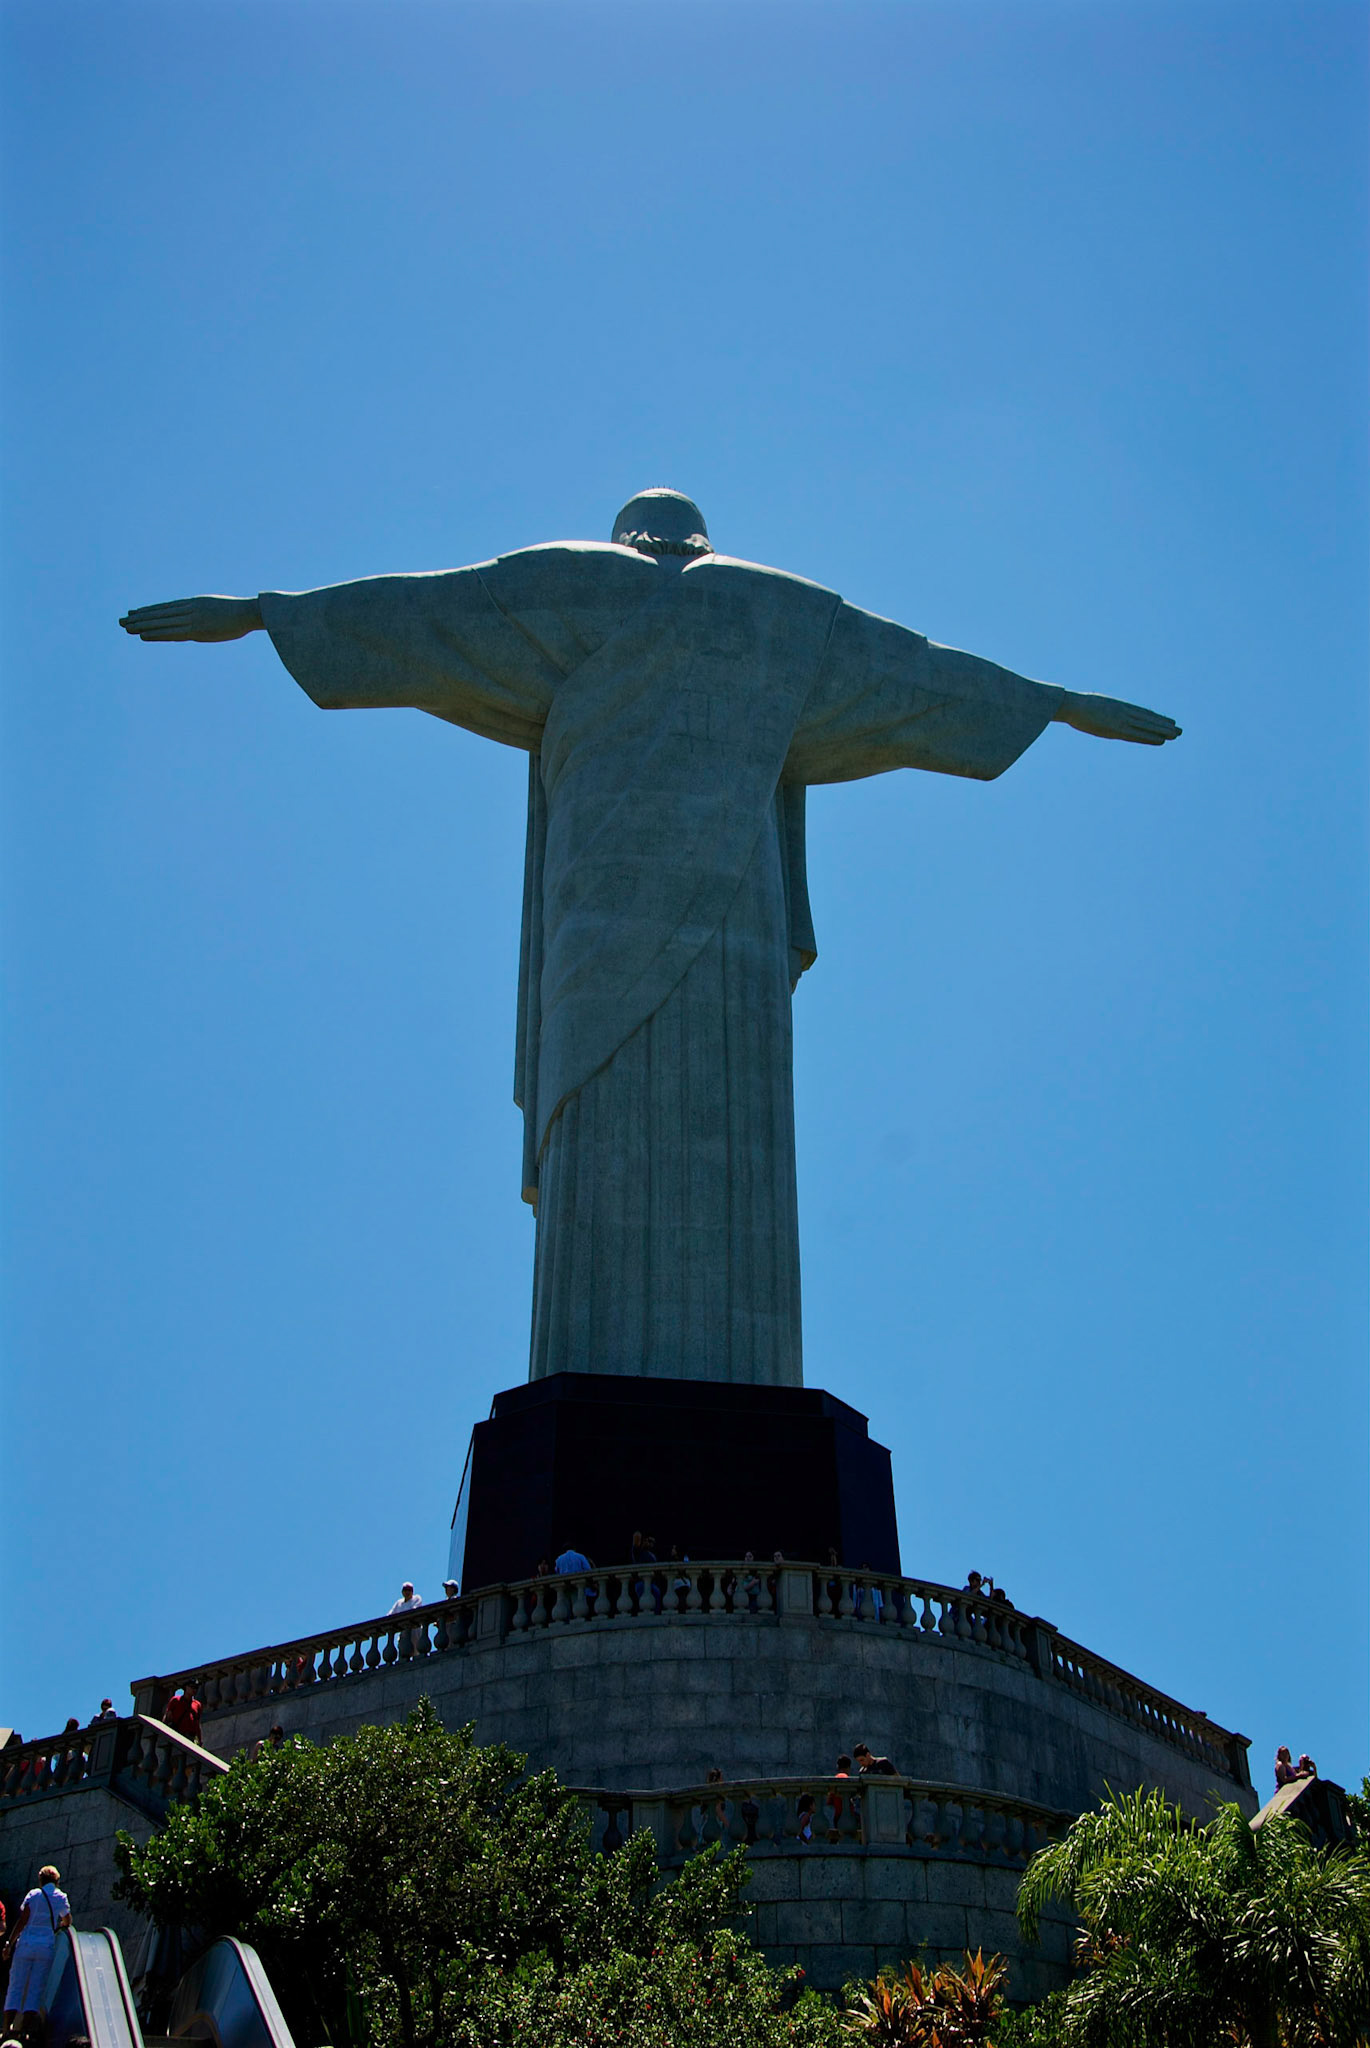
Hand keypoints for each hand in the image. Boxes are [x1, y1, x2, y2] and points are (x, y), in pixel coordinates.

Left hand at [119, 595, 262, 641]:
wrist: (250, 611)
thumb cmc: (242, 613)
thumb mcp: (222, 611)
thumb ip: (210, 615)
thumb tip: (206, 621)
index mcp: (194, 604)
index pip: (166, 608)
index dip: (149, 611)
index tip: (134, 612)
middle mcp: (189, 609)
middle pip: (159, 614)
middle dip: (139, 617)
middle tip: (122, 621)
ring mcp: (191, 619)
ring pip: (161, 622)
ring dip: (142, 625)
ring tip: (125, 627)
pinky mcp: (196, 629)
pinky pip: (171, 632)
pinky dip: (156, 633)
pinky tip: (142, 634)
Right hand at [1054, 691, 1180, 744]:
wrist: (1072, 705)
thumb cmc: (1078, 706)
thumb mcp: (1094, 706)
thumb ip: (1102, 710)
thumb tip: (1100, 712)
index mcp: (1119, 707)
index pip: (1142, 714)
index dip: (1156, 719)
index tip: (1168, 722)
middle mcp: (1124, 712)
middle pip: (1148, 720)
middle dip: (1164, 726)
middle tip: (1179, 731)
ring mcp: (1121, 720)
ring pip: (1147, 726)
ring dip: (1162, 731)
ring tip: (1177, 735)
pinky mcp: (1117, 728)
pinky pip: (1137, 734)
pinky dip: (1150, 737)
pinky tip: (1161, 740)